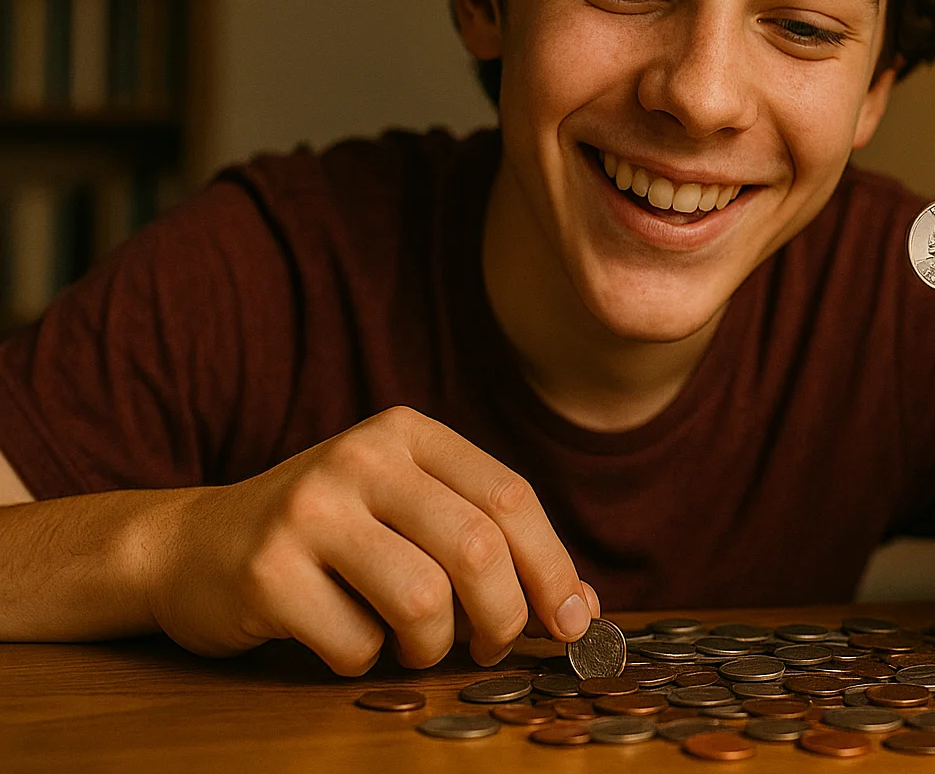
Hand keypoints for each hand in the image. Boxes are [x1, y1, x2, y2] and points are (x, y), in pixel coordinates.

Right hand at [147, 407, 598, 674]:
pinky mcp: (266, 571)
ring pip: (424, 603)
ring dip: (431, 647)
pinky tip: (343, 638)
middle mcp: (360, 457)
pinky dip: (364, 661)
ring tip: (412, 644)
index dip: (554, 568)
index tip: (573, 622)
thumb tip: (583, 608)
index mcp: (407, 433)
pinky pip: (356, 644)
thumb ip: (493, 545)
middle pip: (477, 551)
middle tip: (491, 646)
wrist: (193, 546)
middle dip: (503, 617)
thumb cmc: (329, 536)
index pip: (511, 496)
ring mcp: (309, 510)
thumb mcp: (410, 513)